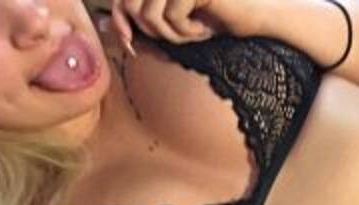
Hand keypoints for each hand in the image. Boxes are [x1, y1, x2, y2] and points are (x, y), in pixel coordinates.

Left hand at [111, 0, 262, 52]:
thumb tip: (106, 27)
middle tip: (179, 37)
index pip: (123, 0)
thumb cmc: (214, 22)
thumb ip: (142, 20)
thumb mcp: (173, 24)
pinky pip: (172, 17)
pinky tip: (205, 29)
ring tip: (194, 34)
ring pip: (151, 15)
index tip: (129, 45)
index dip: (120, 21)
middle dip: (152, 32)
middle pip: (132, 6)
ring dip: (172, 35)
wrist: (252, 20)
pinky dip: (187, 32)